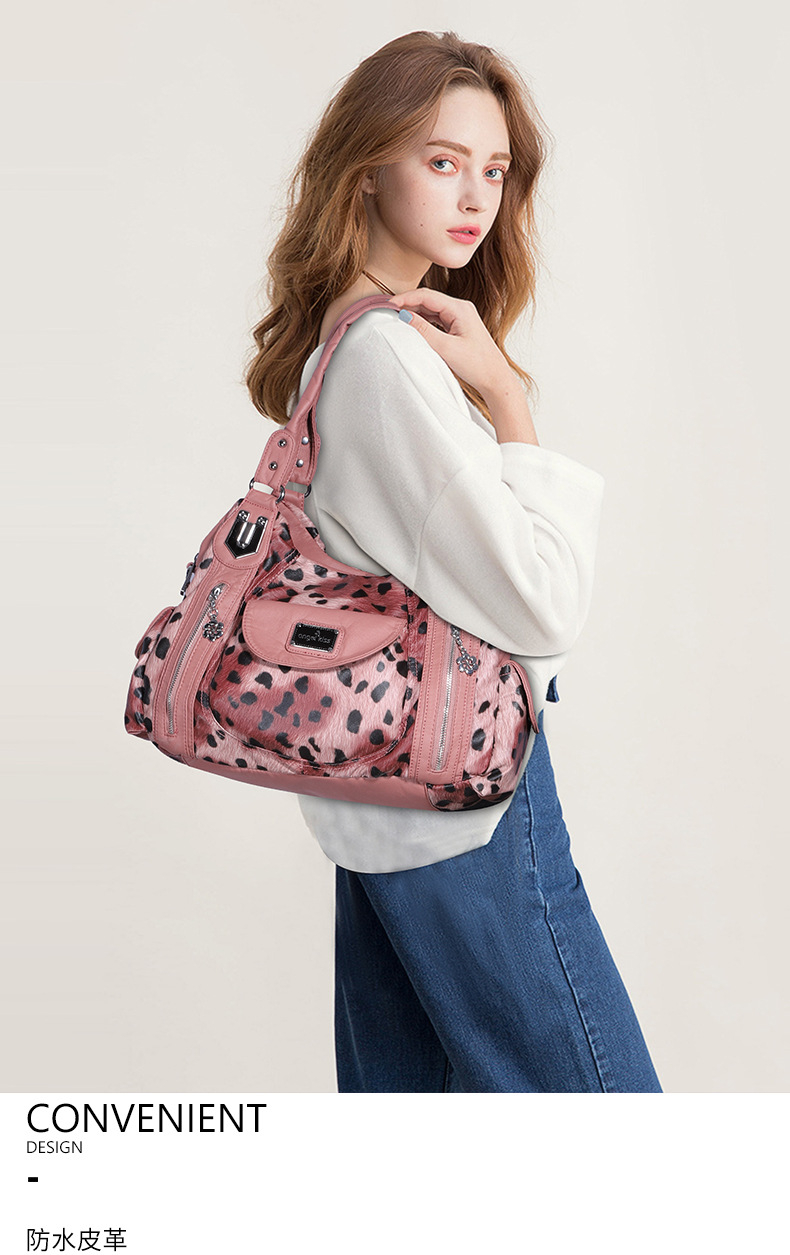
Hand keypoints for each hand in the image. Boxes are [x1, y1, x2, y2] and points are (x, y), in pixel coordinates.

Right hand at [387, 288, 509, 399]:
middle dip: (407, 304)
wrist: (495, 379)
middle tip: (388, 312)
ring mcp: (460, 317)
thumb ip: (424, 331)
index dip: (405, 298)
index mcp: (460, 308)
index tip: (388, 305)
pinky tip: (413, 326)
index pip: (427, 296)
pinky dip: (423, 321)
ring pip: (431, 309)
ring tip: (396, 318)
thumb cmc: (477, 365)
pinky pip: (436, 318)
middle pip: (428, 299)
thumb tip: (404, 316)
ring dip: (414, 312)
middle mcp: (461, 308)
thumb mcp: (447, 348)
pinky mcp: (458, 327)